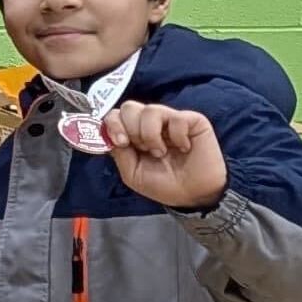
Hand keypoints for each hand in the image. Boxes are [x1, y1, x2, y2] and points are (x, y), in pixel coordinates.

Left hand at [101, 101, 228, 210]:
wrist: (193, 194)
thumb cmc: (163, 184)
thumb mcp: (132, 173)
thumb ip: (119, 153)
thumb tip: (109, 135)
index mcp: (133, 134)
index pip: (115, 115)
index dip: (113, 124)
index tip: (121, 142)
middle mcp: (150, 123)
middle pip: (129, 107)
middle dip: (131, 129)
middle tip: (143, 149)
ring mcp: (171, 120)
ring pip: (150, 109)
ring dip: (151, 134)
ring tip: (161, 152)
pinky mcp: (193, 120)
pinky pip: (177, 117)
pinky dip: (177, 135)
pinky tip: (183, 148)